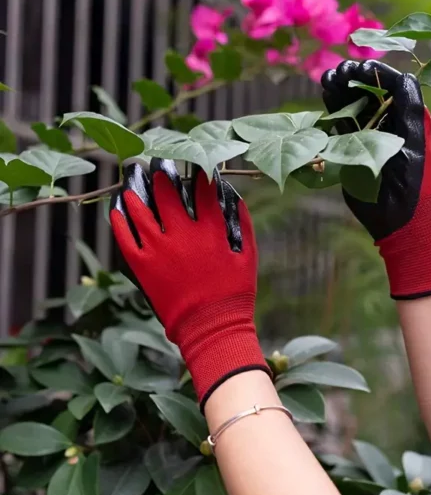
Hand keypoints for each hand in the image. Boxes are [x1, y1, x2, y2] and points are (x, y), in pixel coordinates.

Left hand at [109, 158, 269, 408]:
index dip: (198, 174)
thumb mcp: (248, 258)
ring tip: (132, 181)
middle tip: (157, 166)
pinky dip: (119, 221)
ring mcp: (159, 249)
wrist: (211, 328)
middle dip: (161, 175)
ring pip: (141, 210)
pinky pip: (125, 237)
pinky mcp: (142, 266)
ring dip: (135, 192)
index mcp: (210, 231)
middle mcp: (182, 234)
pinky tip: (118, 209)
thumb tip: (236, 199)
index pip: (203, 191)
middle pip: (167, 193)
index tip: (194, 167)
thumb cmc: (234, 295)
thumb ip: (244, 225)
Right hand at [321, 60, 430, 298]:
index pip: (396, 90)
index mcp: (412, 124)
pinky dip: (333, 113)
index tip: (362, 66)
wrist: (405, 229)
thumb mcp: (421, 149)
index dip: (378, 75)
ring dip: (342, 92)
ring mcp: (371, 142)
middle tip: (341, 70)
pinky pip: (343, 129)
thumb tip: (405, 79)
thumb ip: (413, 114)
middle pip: (372, 96)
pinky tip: (326, 96)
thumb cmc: (420, 190)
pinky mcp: (354, 156)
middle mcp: (391, 129)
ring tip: (330, 78)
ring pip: (355, 110)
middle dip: (356, 80)